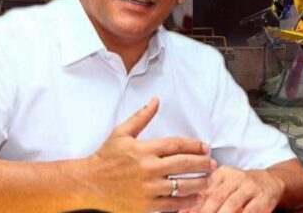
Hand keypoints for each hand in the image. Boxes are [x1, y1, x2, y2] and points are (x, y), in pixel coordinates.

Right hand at [85, 97, 214, 212]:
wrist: (88, 183)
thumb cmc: (106, 157)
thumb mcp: (122, 132)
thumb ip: (142, 117)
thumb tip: (156, 100)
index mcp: (144, 149)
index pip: (177, 145)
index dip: (195, 146)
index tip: (206, 147)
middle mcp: (148, 168)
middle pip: (184, 164)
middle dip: (203, 164)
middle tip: (213, 164)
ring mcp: (147, 189)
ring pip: (181, 186)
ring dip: (199, 183)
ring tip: (208, 181)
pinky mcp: (145, 205)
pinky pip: (171, 205)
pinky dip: (186, 203)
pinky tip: (195, 198)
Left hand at [180, 166, 284, 212]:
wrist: (271, 181)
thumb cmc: (241, 187)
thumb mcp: (224, 186)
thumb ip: (205, 198)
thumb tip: (182, 211)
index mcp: (222, 174)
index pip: (205, 191)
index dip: (194, 206)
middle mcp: (236, 178)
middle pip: (217, 197)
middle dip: (206, 212)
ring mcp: (250, 187)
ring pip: (232, 204)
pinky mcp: (263, 197)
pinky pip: (250, 210)